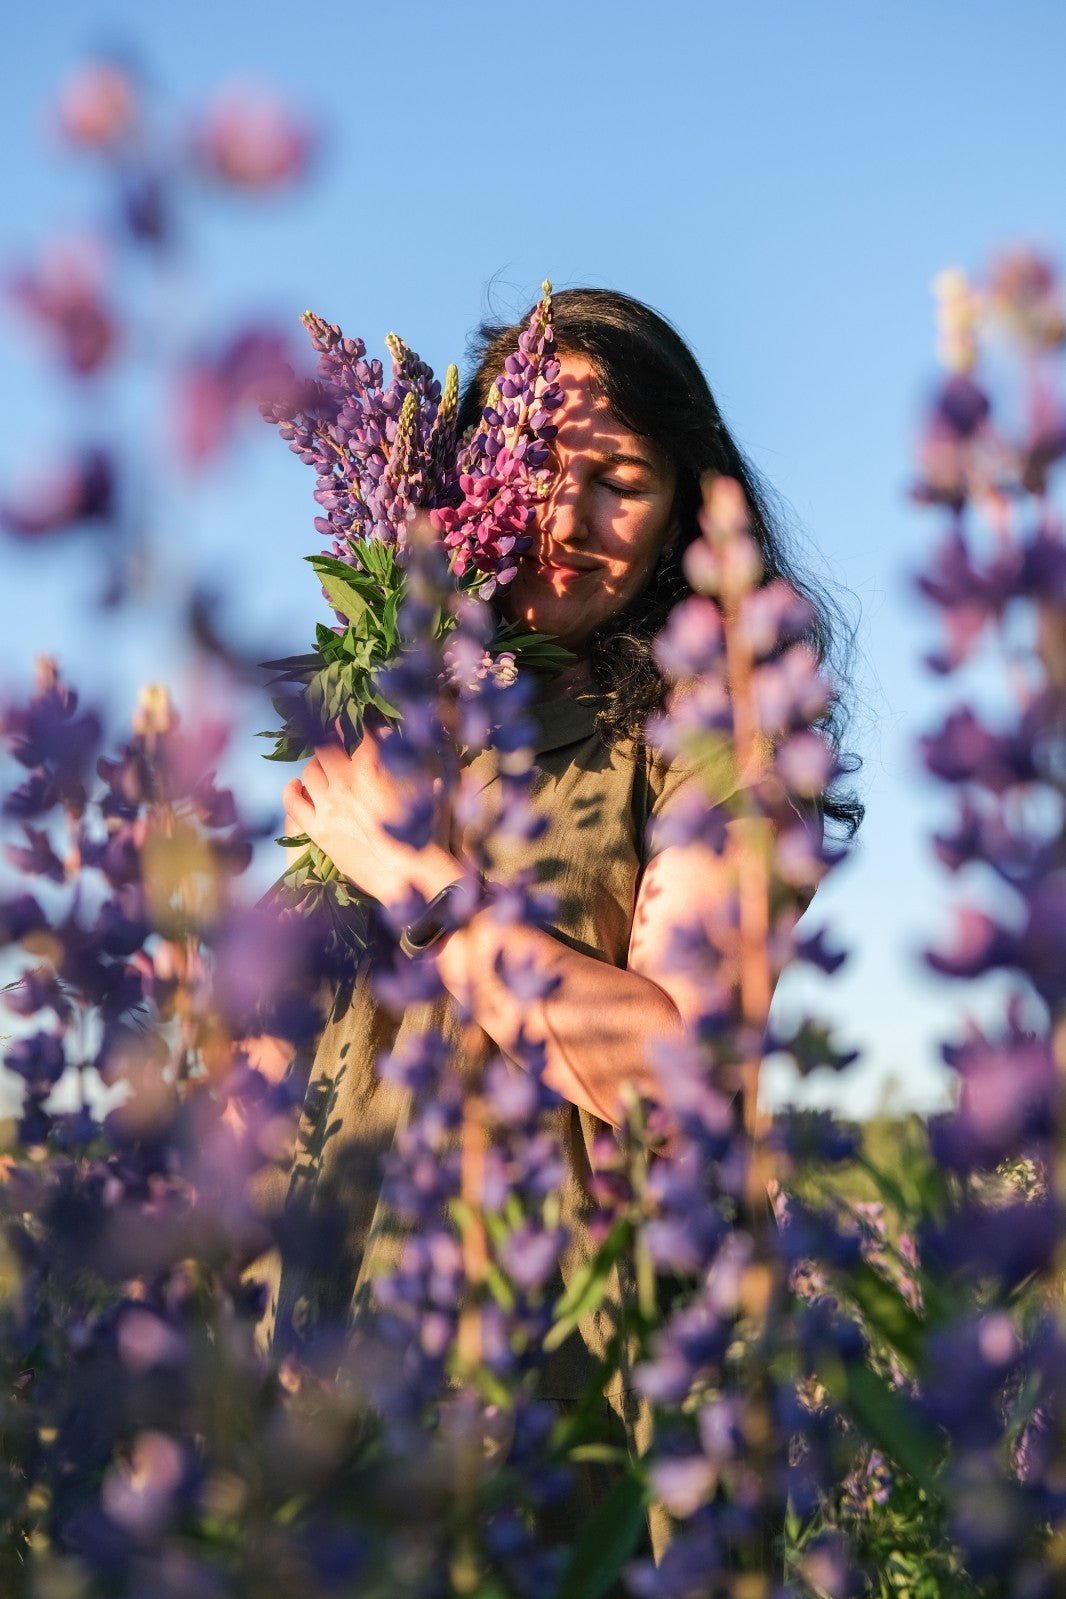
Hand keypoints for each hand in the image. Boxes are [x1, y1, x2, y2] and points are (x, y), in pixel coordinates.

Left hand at [282, 730, 461, 909]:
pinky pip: (292, 802)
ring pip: (309, 772)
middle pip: (324, 748)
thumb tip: (387, 734)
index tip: (346, 722)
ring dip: (315, 766)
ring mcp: (328, 806)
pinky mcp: (318, 830)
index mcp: (372, 769)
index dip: (348, 724)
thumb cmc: (419, 832)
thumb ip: (400, 759)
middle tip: (332, 745)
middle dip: (328, 741)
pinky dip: (291, 790)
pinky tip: (295, 786)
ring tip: (321, 769)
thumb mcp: (416, 788)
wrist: (408, 873)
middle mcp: (345, 783)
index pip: (353, 733)